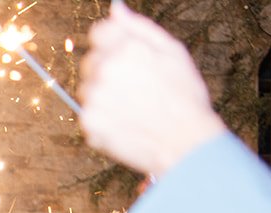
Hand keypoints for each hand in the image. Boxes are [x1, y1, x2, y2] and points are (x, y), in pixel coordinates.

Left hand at [79, 3, 226, 175]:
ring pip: (86, 88)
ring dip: (102, 93)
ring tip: (132, 105)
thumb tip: (115, 8)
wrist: (184, 141)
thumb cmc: (184, 94)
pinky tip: (125, 120)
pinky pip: (87, 112)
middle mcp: (105, 71)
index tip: (125, 55)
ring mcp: (94, 99)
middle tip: (135, 86)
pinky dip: (102, 116)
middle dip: (106, 68)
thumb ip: (139, 27)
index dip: (112, 42)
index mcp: (126, 48)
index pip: (98, 32)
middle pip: (90, 61)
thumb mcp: (172, 51)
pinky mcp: (88, 123)